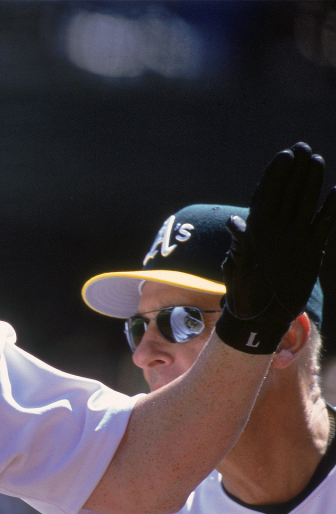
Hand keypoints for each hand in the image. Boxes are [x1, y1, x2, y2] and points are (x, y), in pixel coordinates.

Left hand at [217, 142, 335, 352]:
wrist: (262, 316)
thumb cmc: (243, 295)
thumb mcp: (239, 271)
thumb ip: (240, 247)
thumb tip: (235, 223)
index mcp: (256, 231)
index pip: (266, 197)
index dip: (274, 176)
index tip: (283, 156)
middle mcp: (276, 230)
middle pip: (287, 194)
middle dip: (293, 171)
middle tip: (302, 147)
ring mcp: (294, 239)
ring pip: (304, 204)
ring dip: (311, 183)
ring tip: (317, 160)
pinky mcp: (311, 251)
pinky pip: (322, 226)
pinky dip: (330, 211)